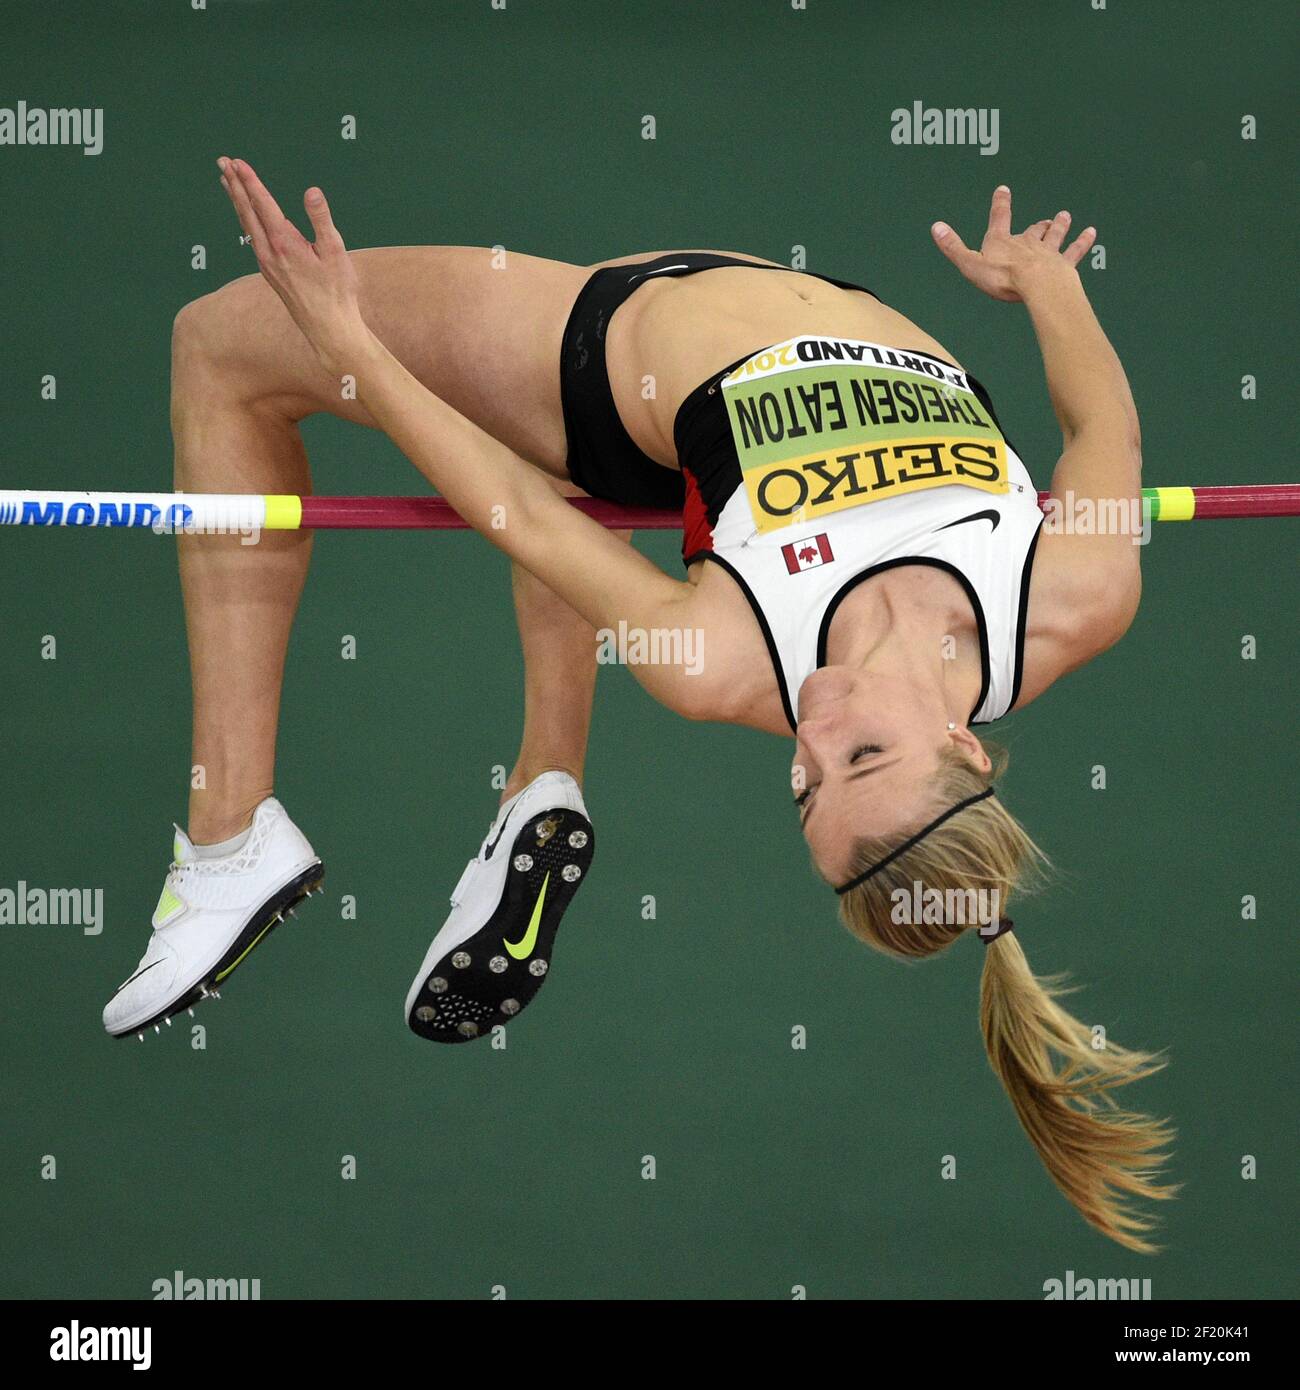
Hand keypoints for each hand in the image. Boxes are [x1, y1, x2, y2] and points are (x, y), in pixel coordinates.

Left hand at [218, 156, 367, 372]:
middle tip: (222, 162)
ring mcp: (267, 264)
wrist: (328, 327)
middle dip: (235, 185)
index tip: (237, 163)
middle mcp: (269, 253)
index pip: (263, 204)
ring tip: (227, 181)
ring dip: (237, 200)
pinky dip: (245, 219)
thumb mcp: (336, 252)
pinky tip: (245, 216)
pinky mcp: (270, 272)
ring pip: (246, 225)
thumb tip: (311, 191)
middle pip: (247, 211)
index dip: (250, 181)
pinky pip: (252, 238)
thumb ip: (321, 220)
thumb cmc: (337, 291)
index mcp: (284, 243)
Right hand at [931, 186, 1095, 302]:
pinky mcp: (1064, 264)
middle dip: (1037, 225)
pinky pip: (1075, 251)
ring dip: (1059, 227)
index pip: (1000, 218)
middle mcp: (1027, 243)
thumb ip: (953, 247)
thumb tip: (936, 227)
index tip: (1003, 190)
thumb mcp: (970, 264)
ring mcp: (1048, 252)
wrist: (1036, 285)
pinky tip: (1091, 233)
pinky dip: (1083, 242)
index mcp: (1003, 242)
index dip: (1000, 204)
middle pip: (1033, 230)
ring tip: (1064, 217)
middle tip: (1044, 219)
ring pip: (1055, 236)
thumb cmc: (1003, 278)